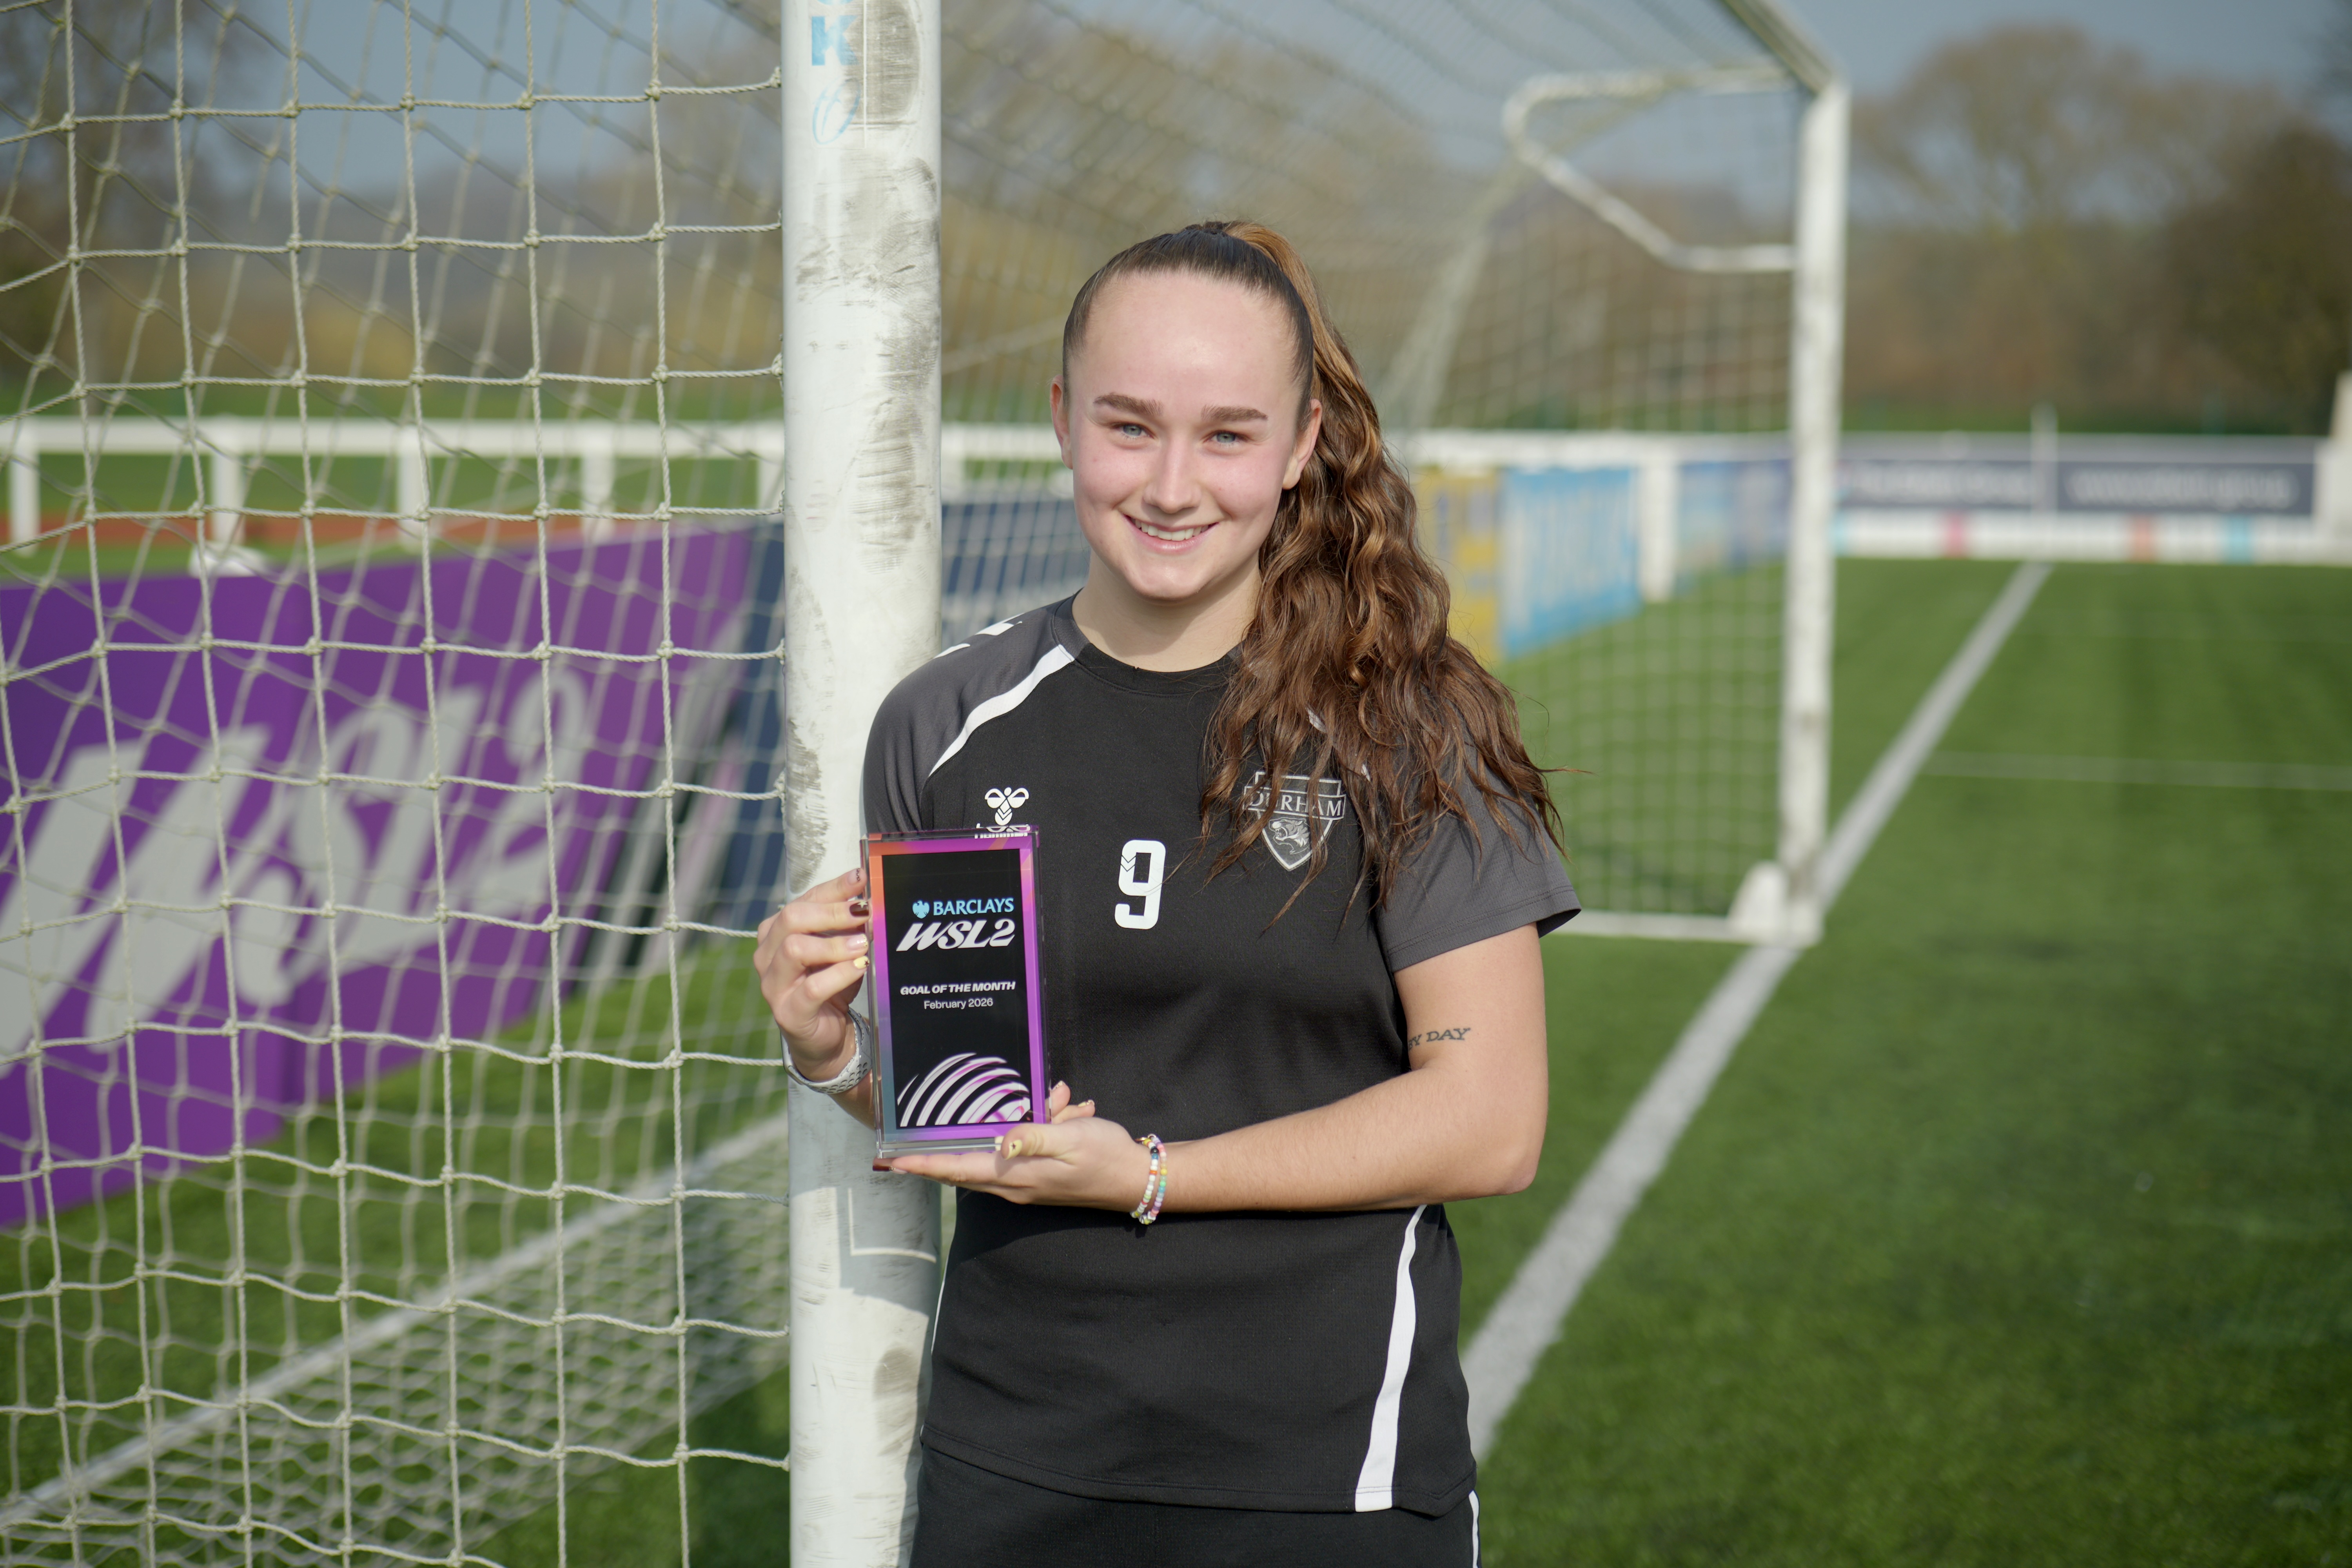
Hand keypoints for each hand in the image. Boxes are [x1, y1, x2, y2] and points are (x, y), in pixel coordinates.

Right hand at [753, 864, 870, 1085]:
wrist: (825, 1036)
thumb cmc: (831, 985)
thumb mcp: (839, 948)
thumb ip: (846, 924)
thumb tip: (866, 895)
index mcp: (776, 933)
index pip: (803, 900)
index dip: (834, 888)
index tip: (861, 878)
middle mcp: (767, 955)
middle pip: (791, 919)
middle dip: (831, 912)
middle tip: (863, 911)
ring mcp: (773, 985)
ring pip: (794, 949)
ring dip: (834, 944)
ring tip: (863, 945)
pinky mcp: (788, 1012)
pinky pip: (812, 988)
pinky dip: (839, 974)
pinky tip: (859, 968)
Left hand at [880, 1082, 1151, 1211]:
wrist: (1136, 1178)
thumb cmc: (1104, 1157)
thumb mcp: (1070, 1139)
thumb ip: (1033, 1137)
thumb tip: (1001, 1142)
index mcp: (1016, 1176)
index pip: (958, 1169)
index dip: (924, 1165)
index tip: (893, 1161)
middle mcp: (1014, 1185)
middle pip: (966, 1164)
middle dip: (956, 1139)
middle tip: (922, 1131)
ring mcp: (1027, 1183)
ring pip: (1003, 1147)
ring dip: (1025, 1120)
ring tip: (1065, 1102)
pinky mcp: (1039, 1176)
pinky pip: (1026, 1146)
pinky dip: (1044, 1124)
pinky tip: (1072, 1108)